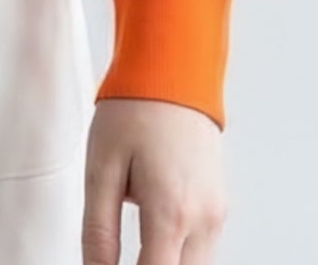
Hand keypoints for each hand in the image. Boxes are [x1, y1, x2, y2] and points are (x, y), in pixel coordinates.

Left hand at [81, 96, 228, 263]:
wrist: (172, 72)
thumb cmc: (135, 110)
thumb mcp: (100, 169)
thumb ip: (98, 231)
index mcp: (171, 211)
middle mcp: (203, 219)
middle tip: (118, 261)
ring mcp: (216, 214)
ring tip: (135, 253)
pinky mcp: (219, 206)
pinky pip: (201, 250)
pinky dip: (178, 255)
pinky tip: (154, 243)